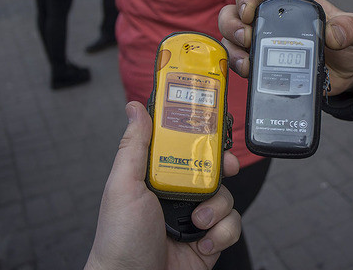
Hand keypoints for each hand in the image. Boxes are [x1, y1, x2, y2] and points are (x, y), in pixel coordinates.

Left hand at [85, 101, 240, 269]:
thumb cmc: (120, 239)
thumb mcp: (124, 186)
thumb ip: (133, 147)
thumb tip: (135, 109)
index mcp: (158, 177)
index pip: (183, 146)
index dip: (200, 136)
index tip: (212, 128)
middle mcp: (179, 194)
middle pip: (212, 168)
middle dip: (223, 167)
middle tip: (226, 168)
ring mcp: (196, 216)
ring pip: (226, 196)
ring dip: (217, 209)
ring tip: (197, 222)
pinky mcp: (211, 238)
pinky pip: (233, 224)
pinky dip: (222, 233)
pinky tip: (203, 243)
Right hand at [218, 0, 352, 95]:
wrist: (351, 73)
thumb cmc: (350, 43)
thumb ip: (350, 27)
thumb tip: (333, 35)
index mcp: (286, 4)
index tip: (249, 13)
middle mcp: (269, 22)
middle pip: (233, 15)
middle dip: (232, 26)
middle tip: (247, 40)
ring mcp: (263, 46)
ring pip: (232, 41)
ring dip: (232, 50)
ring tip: (246, 63)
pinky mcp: (264, 68)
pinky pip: (241, 65)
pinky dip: (238, 69)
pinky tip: (249, 74)